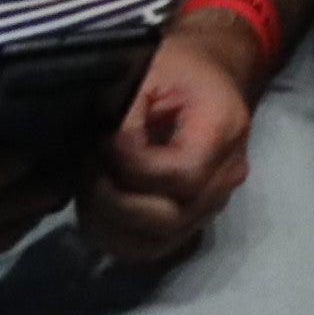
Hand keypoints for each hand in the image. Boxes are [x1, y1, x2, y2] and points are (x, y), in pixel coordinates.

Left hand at [79, 20, 256, 264]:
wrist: (207, 76)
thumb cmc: (178, 68)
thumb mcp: (150, 71)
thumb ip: (128, 113)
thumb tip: (105, 152)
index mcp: (224, 131)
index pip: (180, 174)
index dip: (132, 166)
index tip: (101, 142)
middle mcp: (226, 176)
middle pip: (168, 219)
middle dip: (114, 202)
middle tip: (86, 169)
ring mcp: (213, 204)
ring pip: (156, 242)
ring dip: (110, 223)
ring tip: (90, 187)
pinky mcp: (194, 219)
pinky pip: (152, 247)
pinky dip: (118, 235)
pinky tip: (99, 207)